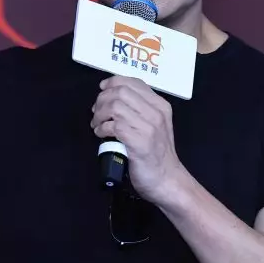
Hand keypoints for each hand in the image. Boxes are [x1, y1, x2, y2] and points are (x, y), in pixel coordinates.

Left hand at [90, 76, 184, 204]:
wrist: (167, 180)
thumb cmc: (157, 154)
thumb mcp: (155, 125)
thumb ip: (140, 110)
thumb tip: (113, 97)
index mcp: (161, 106)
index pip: (134, 82)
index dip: (113, 82)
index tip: (102, 89)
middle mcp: (156, 113)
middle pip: (121, 92)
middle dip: (102, 99)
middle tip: (96, 112)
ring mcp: (149, 127)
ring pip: (115, 107)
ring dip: (99, 114)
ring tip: (97, 124)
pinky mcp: (139, 142)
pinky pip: (114, 126)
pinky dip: (102, 128)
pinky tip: (101, 134)